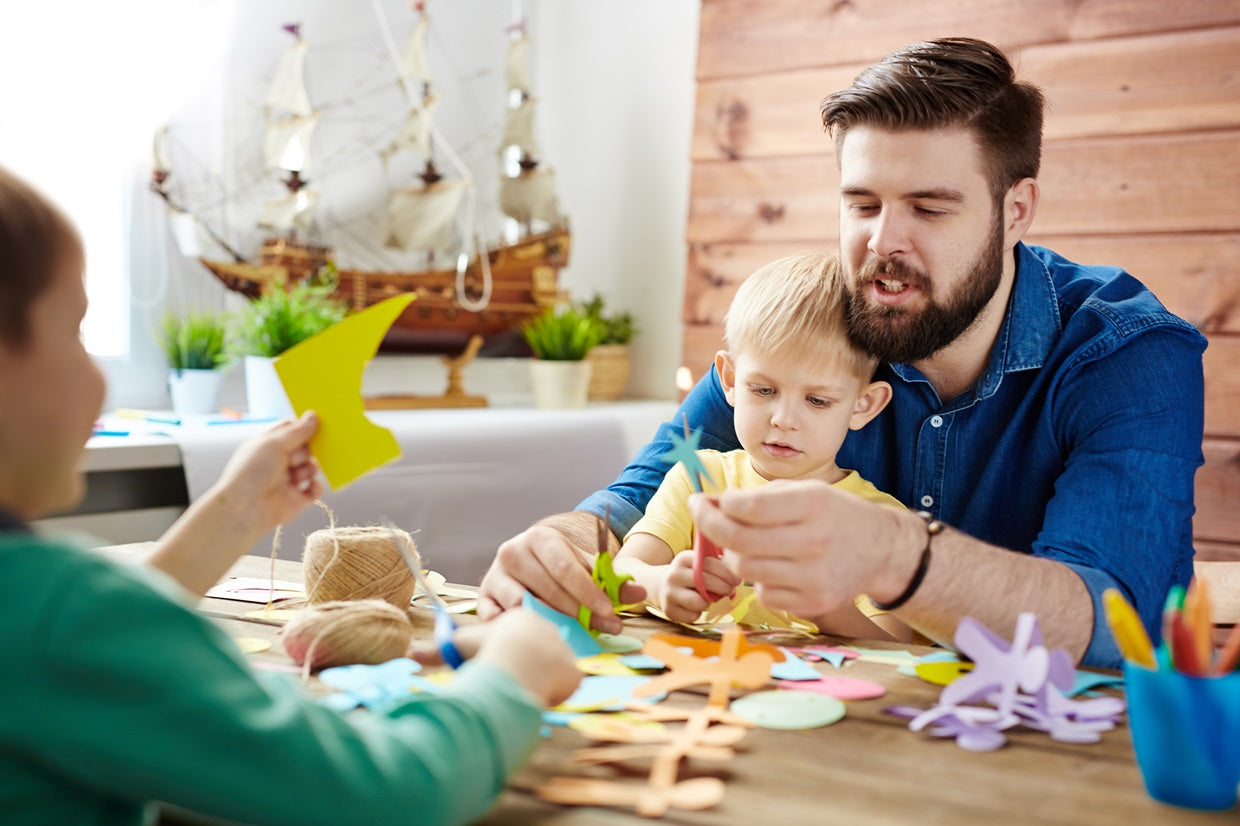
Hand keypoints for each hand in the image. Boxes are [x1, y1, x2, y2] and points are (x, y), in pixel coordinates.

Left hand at [210, 411, 321, 531]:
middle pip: (306, 448)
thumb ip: (298, 431)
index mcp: (269, 445)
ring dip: (308, 469)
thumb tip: (313, 417)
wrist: (245, 508)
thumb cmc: (251, 472)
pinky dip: (316, 487)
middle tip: (294, 458)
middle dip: (305, 452)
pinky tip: (309, 486)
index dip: (303, 428)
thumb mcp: (274, 443)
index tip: (314, 426)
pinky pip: (316, 489)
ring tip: (296, 476)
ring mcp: (289, 480)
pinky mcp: (297, 498)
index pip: (291, 430)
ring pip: (312, 467)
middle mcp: (279, 462)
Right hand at [412, 610, 581, 706]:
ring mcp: (566, 651)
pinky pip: (565, 688)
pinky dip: (552, 695)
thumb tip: (408, 653)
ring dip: (538, 684)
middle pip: (538, 657)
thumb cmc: (485, 651)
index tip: (497, 667)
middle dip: (524, 670)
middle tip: (509, 680)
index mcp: (525, 621)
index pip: (519, 642)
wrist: (515, 662)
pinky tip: (539, 694)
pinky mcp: (575, 673)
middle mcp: (551, 630)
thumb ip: (435, 650)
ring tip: (522, 688)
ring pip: (552, 673)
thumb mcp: (458, 646)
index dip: (506, 658)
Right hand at [478, 513, 644, 633]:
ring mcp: (494, 576)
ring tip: (572, 634)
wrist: (526, 566)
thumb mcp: (586, 569)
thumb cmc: (560, 570)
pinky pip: (498, 618)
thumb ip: (612, 581)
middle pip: (547, 588)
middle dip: (579, 612)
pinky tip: (537, 636)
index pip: (565, 567)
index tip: (608, 611)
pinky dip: (517, 628)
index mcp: (539, 538)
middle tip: (603, 628)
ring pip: (522, 604)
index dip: (587, 591)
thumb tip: (640, 592)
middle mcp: (512, 552)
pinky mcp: (483, 598)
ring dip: (549, 622)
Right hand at [658, 551, 739, 623]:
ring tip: (710, 598)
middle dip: (724, 588)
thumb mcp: (699, 563)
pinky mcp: (668, 610)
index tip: (737, 579)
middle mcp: (674, 574)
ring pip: (699, 602)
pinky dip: (699, 613)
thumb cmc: (690, 574)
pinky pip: (693, 616)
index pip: (709, 563)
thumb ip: (717, 564)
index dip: (727, 573)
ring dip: (709, 602)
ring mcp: (669, 593)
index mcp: (683, 558)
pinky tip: (696, 606)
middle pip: (706, 582)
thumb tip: (738, 572)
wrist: (661, 585)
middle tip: (731, 590)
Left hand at [689, 479, 915, 618]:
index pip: (750, 508)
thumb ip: (759, 497)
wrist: (880, 549)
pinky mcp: (815, 603)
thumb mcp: (805, 491)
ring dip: (733, 555)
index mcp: (813, 504)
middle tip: (704, 518)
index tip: (701, 501)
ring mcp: (816, 577)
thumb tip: (711, 505)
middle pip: (740, 543)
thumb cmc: (832, 515)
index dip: (717, 507)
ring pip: (746, 571)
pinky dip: (758, 579)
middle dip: (711, 528)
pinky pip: (764, 594)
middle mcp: (816, 541)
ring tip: (740, 543)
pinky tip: (770, 566)